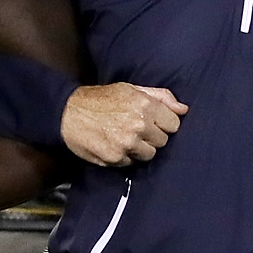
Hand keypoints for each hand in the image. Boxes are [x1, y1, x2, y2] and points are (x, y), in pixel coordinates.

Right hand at [63, 82, 185, 164]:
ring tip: (124, 136)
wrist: (68, 113)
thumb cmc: (101, 99)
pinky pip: (131, 163)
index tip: (152, 121)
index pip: (173, 124)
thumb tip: (184, 109)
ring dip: (140, 148)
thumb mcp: (131, 89)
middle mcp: (139, 125)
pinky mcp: (115, 158)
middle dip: (152, 136)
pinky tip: (113, 144)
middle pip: (163, 141)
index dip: (164, 123)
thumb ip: (160, 97)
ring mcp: (127, 144)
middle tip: (135, 128)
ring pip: (149, 154)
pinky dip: (125, 156)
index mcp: (145, 105)